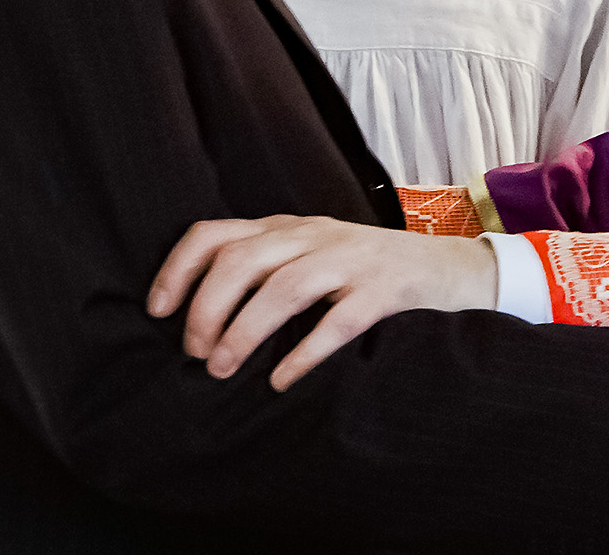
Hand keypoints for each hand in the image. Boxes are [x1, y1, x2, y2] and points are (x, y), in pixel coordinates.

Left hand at [147, 215, 497, 388]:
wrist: (451, 268)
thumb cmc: (368, 270)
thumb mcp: (313, 254)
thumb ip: (267, 267)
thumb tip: (199, 313)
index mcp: (288, 227)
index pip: (216, 233)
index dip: (178, 270)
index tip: (157, 311)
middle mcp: (314, 236)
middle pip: (242, 261)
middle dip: (207, 309)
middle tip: (197, 354)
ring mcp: (352, 260)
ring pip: (284, 288)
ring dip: (244, 331)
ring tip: (223, 370)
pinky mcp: (385, 289)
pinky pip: (337, 321)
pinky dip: (303, 354)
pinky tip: (282, 382)